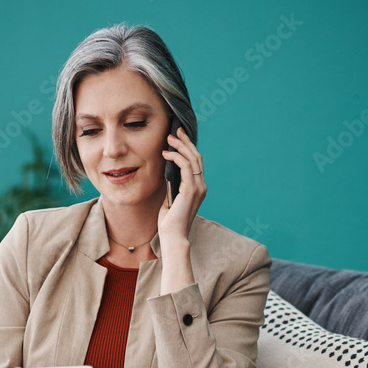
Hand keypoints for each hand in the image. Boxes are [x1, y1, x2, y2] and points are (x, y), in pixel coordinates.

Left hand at [158, 125, 205, 245]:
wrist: (173, 236)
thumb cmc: (169, 222)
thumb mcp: (171, 200)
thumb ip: (172, 187)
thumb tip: (167, 173)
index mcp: (198, 188)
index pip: (196, 163)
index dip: (188, 148)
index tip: (178, 138)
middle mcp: (201, 186)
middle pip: (196, 157)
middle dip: (185, 142)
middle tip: (175, 131)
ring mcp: (198, 188)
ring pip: (192, 159)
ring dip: (180, 147)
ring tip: (169, 139)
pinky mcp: (191, 190)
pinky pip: (186, 167)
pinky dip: (176, 157)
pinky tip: (167, 154)